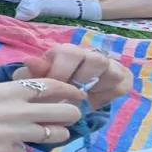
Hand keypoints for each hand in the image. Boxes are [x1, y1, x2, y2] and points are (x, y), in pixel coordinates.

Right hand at [0, 79, 83, 151]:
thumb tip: (16, 101)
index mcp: (2, 90)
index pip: (48, 86)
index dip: (67, 89)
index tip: (76, 92)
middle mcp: (12, 112)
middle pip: (60, 112)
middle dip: (71, 114)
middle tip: (72, 115)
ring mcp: (8, 136)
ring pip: (49, 136)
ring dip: (54, 134)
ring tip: (53, 133)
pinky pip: (20, 151)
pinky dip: (17, 148)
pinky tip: (3, 145)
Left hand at [13, 44, 132, 109]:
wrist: (70, 100)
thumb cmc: (52, 88)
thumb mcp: (38, 83)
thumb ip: (32, 74)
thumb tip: (29, 62)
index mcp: (67, 52)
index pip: (69, 52)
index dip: (61, 71)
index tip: (54, 87)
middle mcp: (89, 54)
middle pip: (95, 59)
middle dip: (82, 81)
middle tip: (71, 96)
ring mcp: (108, 65)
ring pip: (112, 70)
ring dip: (98, 88)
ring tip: (84, 99)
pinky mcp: (121, 78)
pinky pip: (122, 84)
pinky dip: (111, 93)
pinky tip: (97, 99)